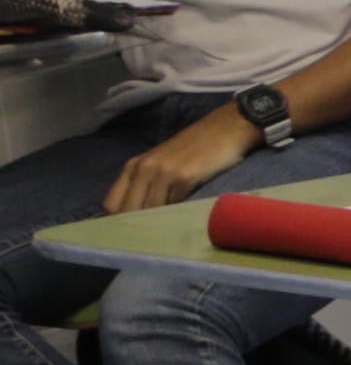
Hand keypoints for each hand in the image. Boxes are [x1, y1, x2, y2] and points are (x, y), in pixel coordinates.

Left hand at [103, 109, 253, 216]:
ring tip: (168, 226)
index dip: (118, 219)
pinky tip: (186, 210)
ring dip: (159, 221)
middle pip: (128, 210)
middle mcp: (144, 169)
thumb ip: (144, 183)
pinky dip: (179, 211)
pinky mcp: (185, 177)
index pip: (110, 203)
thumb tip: (136, 216)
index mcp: (133, 166)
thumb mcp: (160, 163)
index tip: (131, 228)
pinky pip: (176, 204)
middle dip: (136, 225)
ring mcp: (164, 172)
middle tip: (149, 235)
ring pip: (151, 210)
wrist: (225, 129)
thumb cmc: (193, 149)